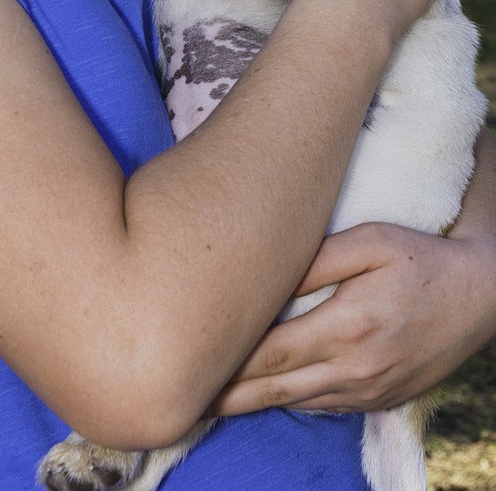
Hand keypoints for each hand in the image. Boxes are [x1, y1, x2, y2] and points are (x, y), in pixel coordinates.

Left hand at [211, 220, 495, 415]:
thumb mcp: (370, 241)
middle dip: (226, 392)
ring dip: (251, 402)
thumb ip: (316, 259)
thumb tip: (268, 273)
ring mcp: (368, 390)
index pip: (272, 353)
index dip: (228, 361)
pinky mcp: (378, 399)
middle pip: (275, 388)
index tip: (188, 359)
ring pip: (295, 402)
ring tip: (207, 398)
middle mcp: (356, 369)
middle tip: (181, 393)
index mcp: (349, 327)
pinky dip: (287, 401)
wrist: (479, 296)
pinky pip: (321, 406)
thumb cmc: (420, 257)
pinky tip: (260, 394)